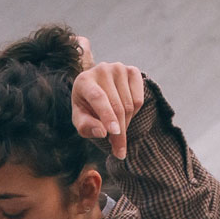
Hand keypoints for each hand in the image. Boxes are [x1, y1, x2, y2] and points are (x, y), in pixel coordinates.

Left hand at [71, 36, 144, 158]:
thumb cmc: (86, 108)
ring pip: (129, 105)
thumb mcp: (80, 120)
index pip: (98, 98)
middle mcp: (102, 70)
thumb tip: (102, 132)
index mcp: (84, 80)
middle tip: (119, 151)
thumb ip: (86, 127)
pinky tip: (124, 113)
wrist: (96, 89)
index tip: (114, 132)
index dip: (107, 116)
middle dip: (119, 132)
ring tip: (116, 128)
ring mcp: (119, 68)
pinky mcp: (133, 71)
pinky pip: (139, 99)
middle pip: (117, 106)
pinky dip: (134, 112)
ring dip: (125, 124)